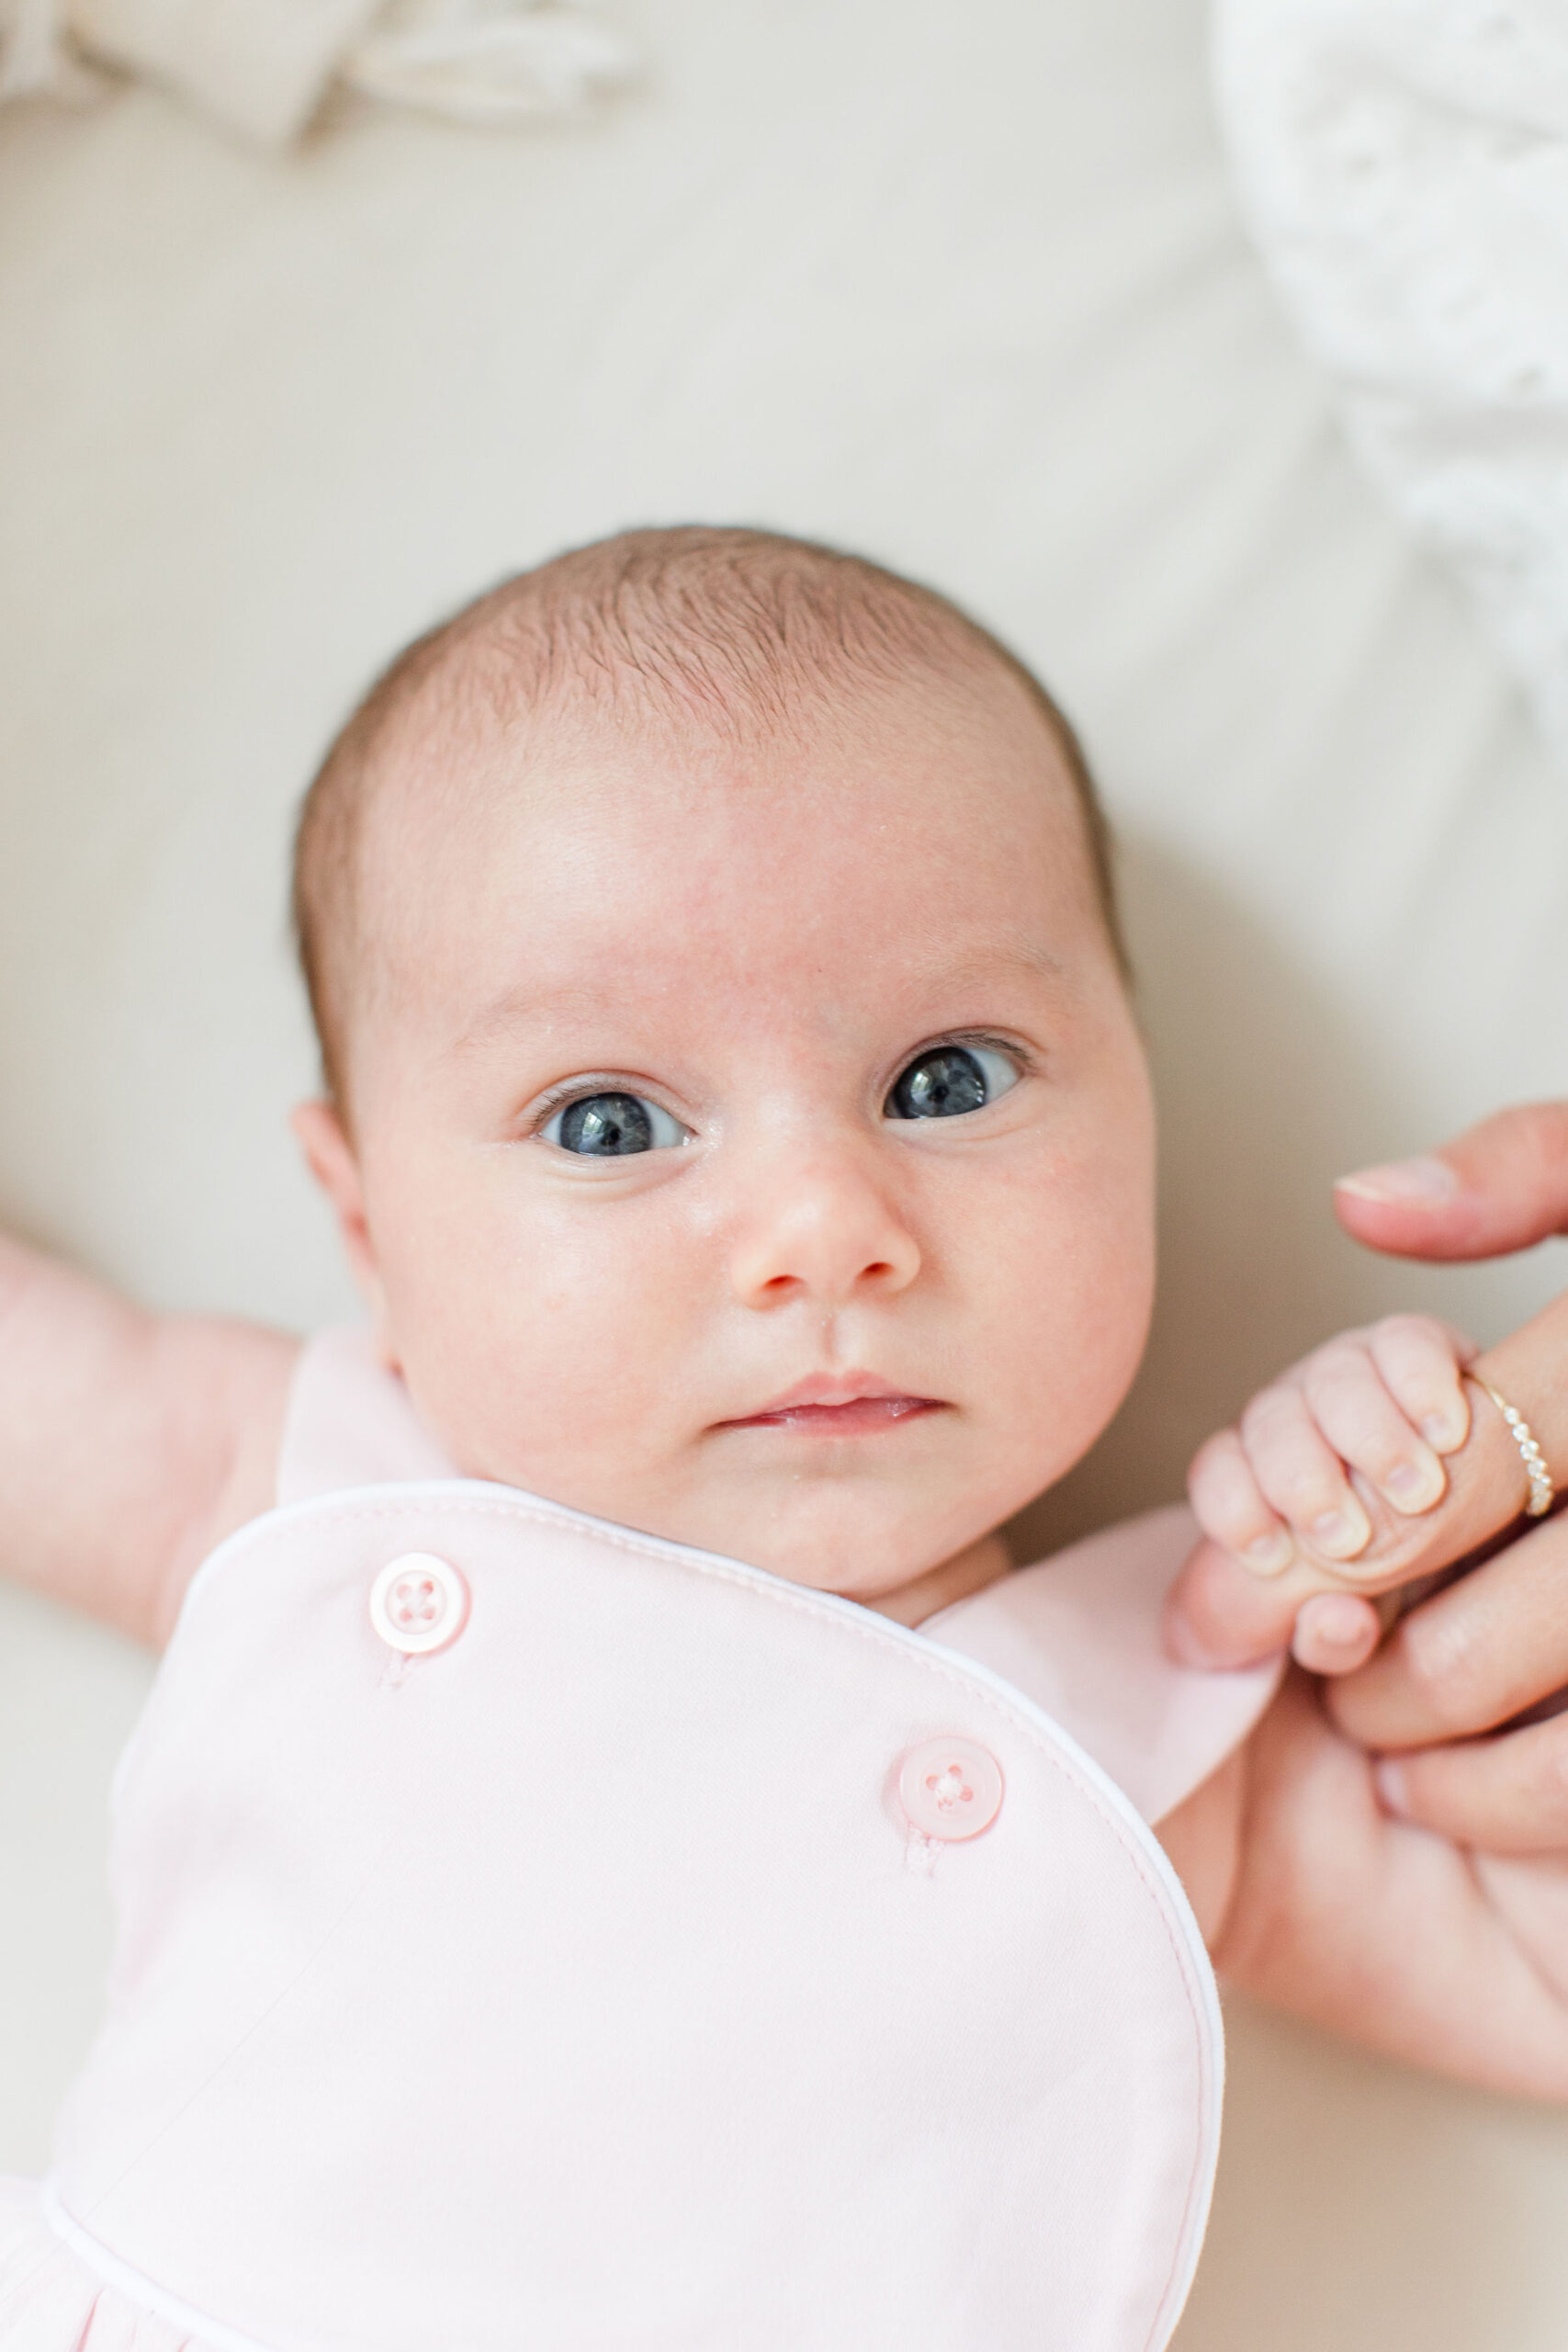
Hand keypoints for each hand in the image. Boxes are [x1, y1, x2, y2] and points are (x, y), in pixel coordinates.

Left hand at [1168, 1103, 1567, 1852]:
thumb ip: (1524, 1171)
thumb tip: (1356, 1203)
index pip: (1450, 1482)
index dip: (1345, 1551)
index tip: (1301, 1583)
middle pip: (1496, 1637)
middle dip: (1391, 1682)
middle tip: (1344, 1686)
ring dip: (1475, 1783)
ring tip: (1413, 1769)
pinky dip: (1561, 1811)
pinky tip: (1516, 1789)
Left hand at [1185, 1313, 1475, 1672]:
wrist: (1465, 1517)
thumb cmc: (1386, 1573)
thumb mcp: (1348, 1623)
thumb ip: (1323, 1641)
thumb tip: (1333, 1622)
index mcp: (1254, 1475)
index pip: (1217, 1476)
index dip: (1233, 1514)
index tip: (1271, 1560)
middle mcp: (1292, 1415)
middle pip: (1270, 1425)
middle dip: (1302, 1482)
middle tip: (1347, 1540)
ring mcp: (1348, 1373)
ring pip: (1334, 1380)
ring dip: (1373, 1439)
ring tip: (1416, 1493)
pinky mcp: (1413, 1347)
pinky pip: (1404, 1341)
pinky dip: (1422, 1383)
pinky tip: (1447, 1434)